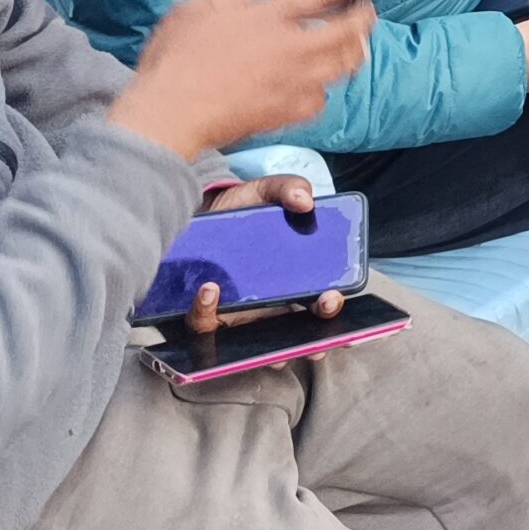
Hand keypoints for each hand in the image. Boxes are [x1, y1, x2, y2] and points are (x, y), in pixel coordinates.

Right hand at [110, 0, 372, 163]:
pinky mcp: (284, 113)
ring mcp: (291, 82)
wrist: (169, 114)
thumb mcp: (197, 8)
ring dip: (354, 52)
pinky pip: (320, 101)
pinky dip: (326, 90)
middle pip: (345, 30)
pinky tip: (321, 86)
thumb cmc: (176, 57)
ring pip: (341, 66)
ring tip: (358, 45)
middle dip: (363, 17)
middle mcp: (289, 48)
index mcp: (269, 16)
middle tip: (368, 10)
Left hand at [186, 172, 346, 329]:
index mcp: (293, 278)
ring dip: (258, 340)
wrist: (194, 220)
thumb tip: (306, 201)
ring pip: (253, 341)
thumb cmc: (237, 211)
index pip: (320, 301)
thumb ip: (287, 187)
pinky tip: (210, 289)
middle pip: (297, 332)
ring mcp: (239, 316)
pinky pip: (206, 326)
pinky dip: (208, 310)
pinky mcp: (206, 318)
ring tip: (258, 313)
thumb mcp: (264, 192)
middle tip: (314, 310)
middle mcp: (271, 305)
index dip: (331, 306)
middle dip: (310, 334)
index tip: (334, 298)